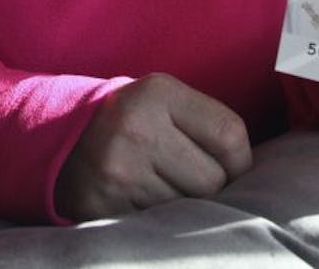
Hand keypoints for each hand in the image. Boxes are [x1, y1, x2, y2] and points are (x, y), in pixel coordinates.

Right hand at [54, 72, 252, 220]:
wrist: (63, 141)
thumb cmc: (134, 122)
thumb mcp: (165, 101)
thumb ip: (207, 124)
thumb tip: (255, 173)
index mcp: (158, 92)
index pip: (230, 136)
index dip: (240, 161)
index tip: (230, 168)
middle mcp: (136, 127)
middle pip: (212, 181)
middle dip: (209, 188)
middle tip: (186, 178)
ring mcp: (117, 169)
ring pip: (187, 209)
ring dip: (182, 206)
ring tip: (160, 185)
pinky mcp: (103, 206)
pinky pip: (157, 226)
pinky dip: (157, 220)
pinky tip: (141, 200)